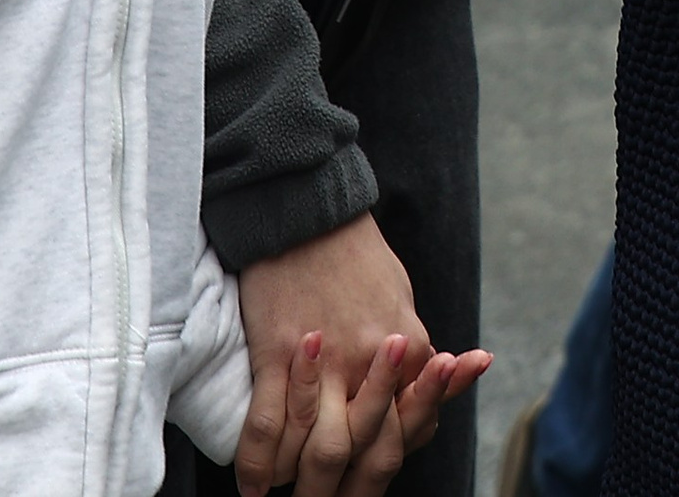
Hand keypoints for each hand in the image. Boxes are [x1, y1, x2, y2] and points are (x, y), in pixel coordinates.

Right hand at [233, 216, 429, 496]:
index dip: (378, 464)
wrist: (309, 210)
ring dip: (298, 481)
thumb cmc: (357, 253)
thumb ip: (414, 350)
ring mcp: (324, 361)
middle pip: (359, 450)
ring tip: (283, 496)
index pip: (402, 430)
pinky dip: (257, 465)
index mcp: (409, 349)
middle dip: (338, 487)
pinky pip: (267, 428)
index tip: (359, 482)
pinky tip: (252, 485)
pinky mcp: (277, 353)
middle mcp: (370, 362)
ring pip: (314, 450)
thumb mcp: (402, 298)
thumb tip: (426, 384)